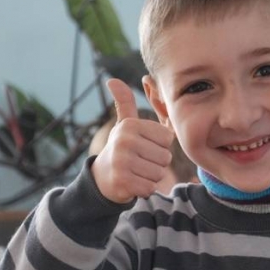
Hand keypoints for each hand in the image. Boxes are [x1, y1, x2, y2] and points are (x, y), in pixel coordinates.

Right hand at [91, 79, 173, 203]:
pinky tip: (133, 183)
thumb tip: (112, 80)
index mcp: (130, 125)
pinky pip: (150, 187)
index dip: (160, 145)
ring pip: (159, 173)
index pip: (167, 138)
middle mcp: (124, 140)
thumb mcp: (126, 125)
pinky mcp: (122, 181)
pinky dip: (146, 188)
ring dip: (152, 176)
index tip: (145, 145)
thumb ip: (126, 102)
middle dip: (157, 163)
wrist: (102, 178)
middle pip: (165, 157)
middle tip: (140, 161)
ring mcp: (122, 161)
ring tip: (137, 171)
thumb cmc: (123, 148)